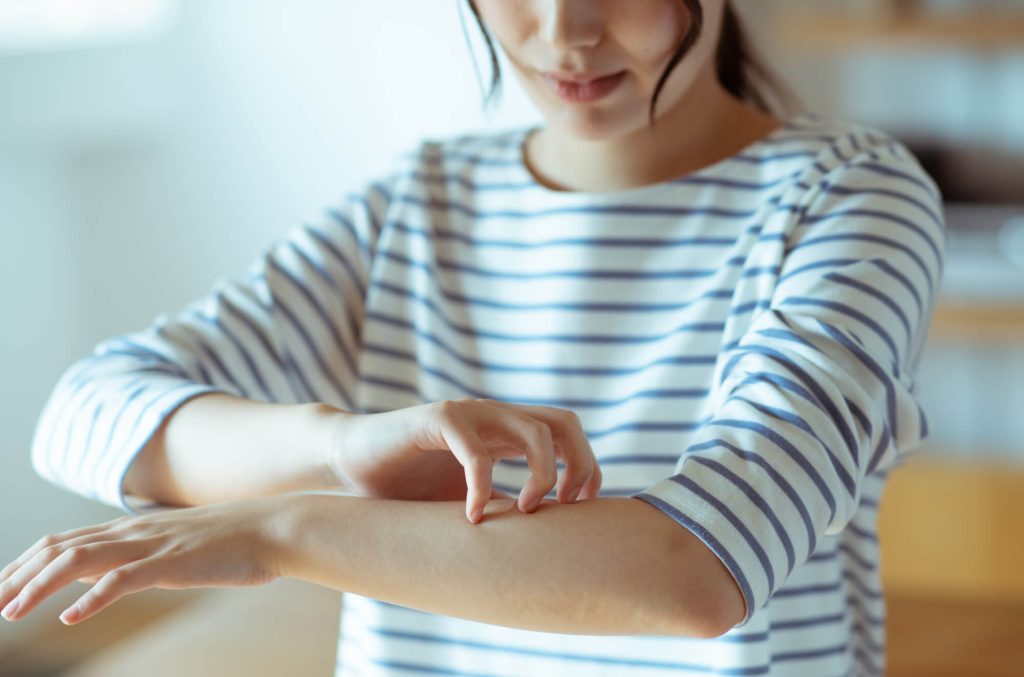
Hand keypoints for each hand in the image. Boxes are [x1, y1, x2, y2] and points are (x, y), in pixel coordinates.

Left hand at [0, 496, 286, 625]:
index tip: (2, 586)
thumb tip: (121, 573)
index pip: (64, 541)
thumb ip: (148, 555)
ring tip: (11, 613)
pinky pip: (123, 580)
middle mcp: (133, 533)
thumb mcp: (180, 546)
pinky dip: (92, 599)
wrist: (274, 528)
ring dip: (39, 587)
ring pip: (80, 561)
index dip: (27, 563)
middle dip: (18, 576)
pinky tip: (71, 619)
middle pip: (60, 549)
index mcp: (133, 530)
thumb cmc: (234, 541)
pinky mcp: (172, 564)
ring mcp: (151, 546)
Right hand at [329, 398, 602, 523]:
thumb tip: (544, 541)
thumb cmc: (408, 485)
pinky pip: (477, 451)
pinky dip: (481, 486)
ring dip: (541, 475)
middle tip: (564, 506)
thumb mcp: (467, 497)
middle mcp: (494, 416)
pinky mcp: (437, 419)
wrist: (351, 463)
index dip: (585, 466)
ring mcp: (469, 413)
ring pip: (533, 430)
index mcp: (506, 430)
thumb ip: (502, 504)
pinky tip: (471, 515)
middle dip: (578, 465)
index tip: (579, 507)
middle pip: (564, 422)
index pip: (567, 431)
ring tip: (523, 511)